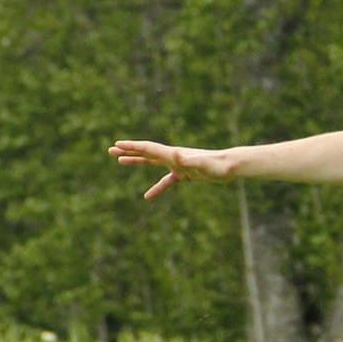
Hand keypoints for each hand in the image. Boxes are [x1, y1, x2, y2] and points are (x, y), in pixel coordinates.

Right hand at [109, 140, 227, 200]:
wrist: (231, 166)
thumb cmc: (218, 165)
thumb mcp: (202, 164)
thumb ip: (189, 160)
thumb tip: (176, 154)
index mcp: (174, 155)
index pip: (149, 149)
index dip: (132, 147)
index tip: (117, 145)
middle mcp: (174, 157)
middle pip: (146, 153)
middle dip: (129, 151)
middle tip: (111, 150)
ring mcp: (179, 165)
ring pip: (153, 163)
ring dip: (137, 161)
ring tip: (120, 161)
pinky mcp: (185, 174)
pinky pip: (167, 181)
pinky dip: (157, 187)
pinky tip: (147, 196)